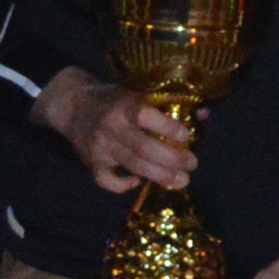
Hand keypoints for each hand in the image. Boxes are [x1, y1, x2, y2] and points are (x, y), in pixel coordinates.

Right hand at [39, 71, 192, 193]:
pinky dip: (123, 186)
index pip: (148, 117)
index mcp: (125, 105)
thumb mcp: (138, 93)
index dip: (170, 129)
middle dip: (173, 159)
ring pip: (133, 166)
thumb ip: (168, 104)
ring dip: (161, 176)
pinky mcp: (92, 164)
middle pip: (144, 148)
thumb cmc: (115, 98)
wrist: (73, 105)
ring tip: (182, 181)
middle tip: (192, 164)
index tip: (187, 137)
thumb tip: (205, 114)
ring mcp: (100, 147)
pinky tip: (138, 182)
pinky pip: (108, 181)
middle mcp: (112, 127)